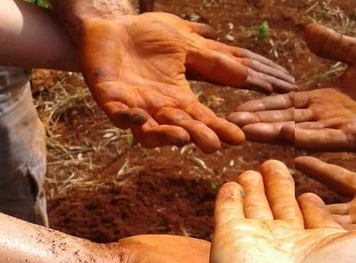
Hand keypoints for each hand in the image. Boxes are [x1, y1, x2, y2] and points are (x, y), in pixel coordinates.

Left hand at [79, 12, 295, 151]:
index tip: (238, 138)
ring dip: (165, 137)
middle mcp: (158, 108)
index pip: (202, 118)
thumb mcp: (186, 46)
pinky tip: (138, 115)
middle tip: (213, 145)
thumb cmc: (148, 36)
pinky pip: (117, 115)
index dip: (219, 129)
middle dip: (196, 137)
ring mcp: (133, 106)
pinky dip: (127, 118)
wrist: (111, 25)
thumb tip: (246, 72)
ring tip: (182, 137)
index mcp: (178, 98)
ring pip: (150, 133)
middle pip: (181, 129)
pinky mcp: (109, 98)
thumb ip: (212, 61)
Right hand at [209, 160, 355, 262]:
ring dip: (255, 187)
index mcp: (330, 247)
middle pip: (285, 209)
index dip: (314, 202)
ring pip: (256, 207)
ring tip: (253, 167)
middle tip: (275, 164)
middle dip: (281, 187)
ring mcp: (261, 244)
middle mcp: (295, 247)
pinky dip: (229, 197)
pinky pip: (229, 211)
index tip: (311, 185)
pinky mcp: (231, 240)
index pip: (318, 219)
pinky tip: (232, 182)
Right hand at [228, 24, 355, 151]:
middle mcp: (327, 117)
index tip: (236, 108)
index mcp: (325, 99)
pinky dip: (307, 137)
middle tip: (229, 124)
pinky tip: (286, 135)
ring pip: (300, 132)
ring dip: (273, 133)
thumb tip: (306, 29)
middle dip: (258, 122)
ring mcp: (342, 130)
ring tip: (247, 133)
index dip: (262, 106)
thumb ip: (333, 46)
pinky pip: (328, 138)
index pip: (286, 103)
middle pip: (285, 119)